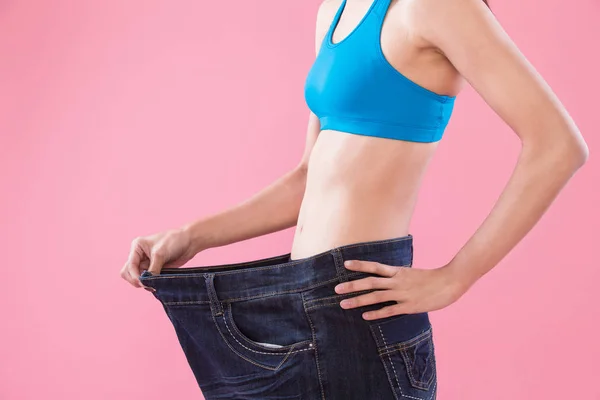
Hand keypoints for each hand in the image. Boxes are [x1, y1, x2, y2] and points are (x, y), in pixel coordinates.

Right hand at [120, 226, 204, 287]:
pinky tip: (158, 284)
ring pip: (138, 278)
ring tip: (155, 284)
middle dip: (136, 281)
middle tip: (148, 285)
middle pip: (129, 274)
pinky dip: (151, 284)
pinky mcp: (155, 269)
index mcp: (137, 247)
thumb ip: (152, 269)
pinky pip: (148, 280)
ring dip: (144, 283)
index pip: (129, 266)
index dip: (135, 276)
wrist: (189, 242)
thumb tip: (147, 283)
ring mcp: (147, 263)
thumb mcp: (160, 254)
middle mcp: (139, 255)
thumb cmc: (174, 241)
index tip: (143, 283)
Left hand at [333, 260, 471, 319]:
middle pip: (370, 282)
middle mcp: (397, 281)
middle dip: (352, 286)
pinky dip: (376, 313)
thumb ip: (398, 276)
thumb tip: (387, 278)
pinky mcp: (409, 306)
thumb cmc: (431, 278)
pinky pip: (389, 310)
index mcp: (398, 271)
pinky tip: (365, 316)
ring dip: (358, 301)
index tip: (345, 264)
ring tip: (344, 304)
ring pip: (376, 297)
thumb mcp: (411, 273)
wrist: (450, 282)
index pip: (375, 267)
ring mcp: (402, 294)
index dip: (360, 265)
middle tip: (336, 289)